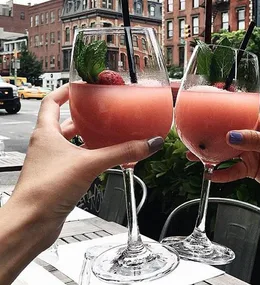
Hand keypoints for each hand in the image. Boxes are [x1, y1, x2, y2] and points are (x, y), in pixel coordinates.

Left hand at [7, 84, 162, 243]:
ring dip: (90, 138)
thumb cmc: (44, 191)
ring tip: (109, 135)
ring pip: (73, 143)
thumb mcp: (88, 164)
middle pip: (65, 122)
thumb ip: (121, 153)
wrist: (32, 223)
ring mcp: (53, 162)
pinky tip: (107, 161)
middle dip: (83, 117)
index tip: (81, 87)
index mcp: (46, 133)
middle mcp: (47, 145)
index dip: (66, 91)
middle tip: (101, 112)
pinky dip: (93, 158)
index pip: (52, 101)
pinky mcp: (61, 177)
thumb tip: (147, 144)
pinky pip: (79, 161)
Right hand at [188, 108, 259, 206]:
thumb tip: (230, 136)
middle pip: (227, 132)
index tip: (208, 103)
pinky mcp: (250, 169)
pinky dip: (221, 174)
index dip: (226, 105)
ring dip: (210, 155)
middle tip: (194, 134)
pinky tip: (211, 176)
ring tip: (194, 156)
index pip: (242, 110)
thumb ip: (254, 140)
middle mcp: (253, 137)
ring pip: (226, 152)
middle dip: (211, 134)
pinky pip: (232, 171)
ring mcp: (250, 153)